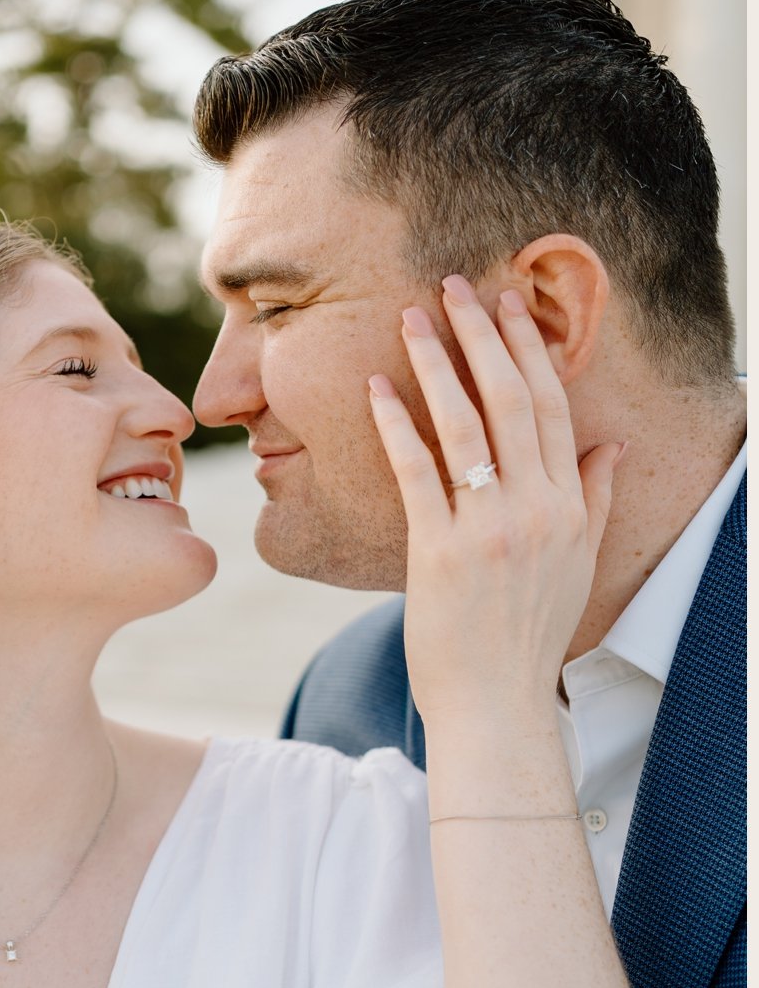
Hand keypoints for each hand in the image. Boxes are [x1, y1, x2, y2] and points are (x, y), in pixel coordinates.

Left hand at [366, 276, 623, 727]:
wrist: (495, 701)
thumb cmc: (527, 632)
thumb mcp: (578, 563)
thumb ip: (594, 499)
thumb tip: (609, 444)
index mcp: (570, 507)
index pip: (554, 409)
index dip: (530, 351)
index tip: (507, 305)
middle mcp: (537, 509)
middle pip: (514, 402)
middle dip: (484, 337)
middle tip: (455, 286)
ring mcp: (489, 529)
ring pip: (465, 426)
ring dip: (438, 365)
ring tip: (411, 317)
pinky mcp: (438, 551)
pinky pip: (417, 474)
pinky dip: (397, 426)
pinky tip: (377, 389)